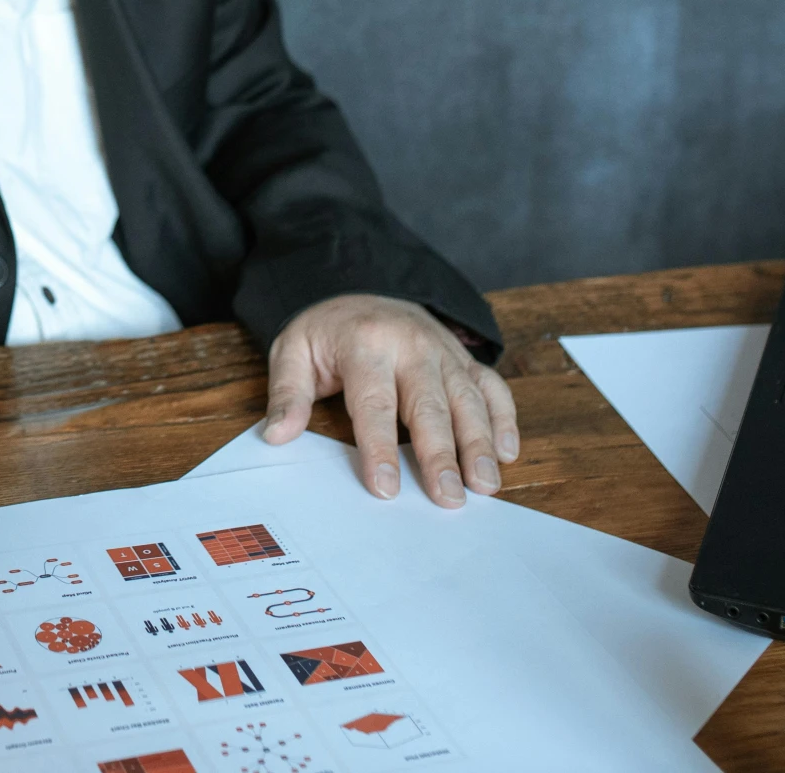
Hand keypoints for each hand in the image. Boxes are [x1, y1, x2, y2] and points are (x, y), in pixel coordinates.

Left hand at [260, 293, 518, 507]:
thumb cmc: (328, 331)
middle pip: (429, 405)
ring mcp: (443, 350)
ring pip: (468, 399)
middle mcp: (411, 345)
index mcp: (365, 344)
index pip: (375, 403)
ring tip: (485, 486)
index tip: (386, 488)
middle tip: (450, 498)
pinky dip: (504, 418)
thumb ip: (287, 393)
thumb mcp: (293, 351)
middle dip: (441, 454)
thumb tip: (277, 435)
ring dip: (480, 443)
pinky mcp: (463, 358)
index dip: (380, 448)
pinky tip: (507, 452)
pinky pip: (491, 386)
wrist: (361, 286)